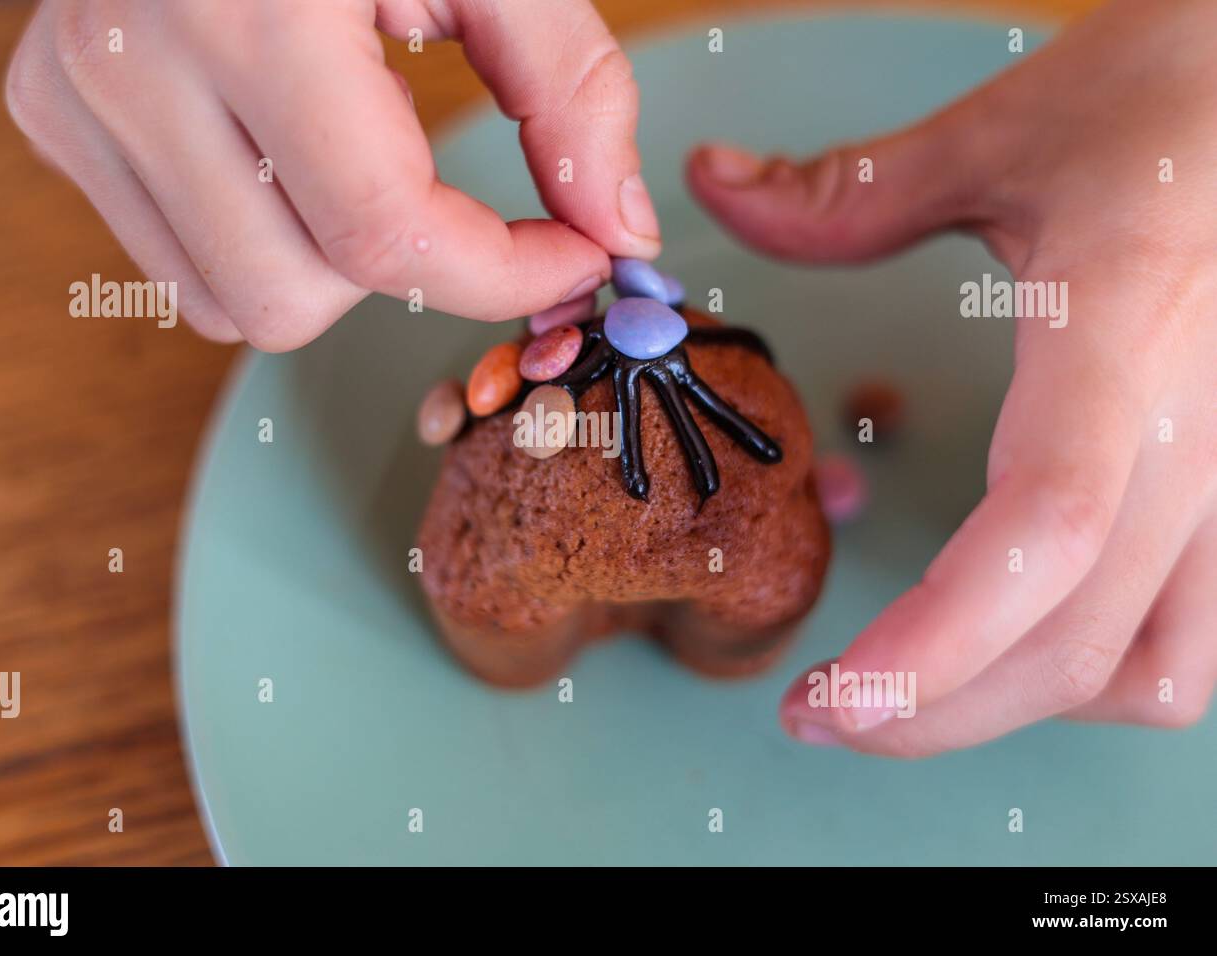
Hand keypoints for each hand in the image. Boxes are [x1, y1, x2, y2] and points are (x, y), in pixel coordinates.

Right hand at [6, 0, 658, 348]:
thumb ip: (569, 87)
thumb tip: (617, 228)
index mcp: (255, 14)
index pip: (385, 237)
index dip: (503, 275)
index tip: (572, 258)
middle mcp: (137, 64)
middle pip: (296, 299)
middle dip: (401, 271)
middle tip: (438, 191)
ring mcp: (79, 93)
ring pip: (229, 303)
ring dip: (323, 267)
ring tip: (348, 157)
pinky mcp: (49, 111)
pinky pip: (176, 266)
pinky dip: (256, 242)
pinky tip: (280, 155)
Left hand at [687, 0, 1216, 755]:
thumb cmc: (1168, 101)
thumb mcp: (999, 136)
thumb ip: (844, 191)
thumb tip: (713, 184)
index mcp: (1116, 351)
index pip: (1040, 538)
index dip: (935, 646)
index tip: (825, 699)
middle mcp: (1192, 439)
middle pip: (1074, 648)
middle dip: (932, 712)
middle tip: (816, 711)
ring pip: (1149, 672)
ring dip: (1022, 706)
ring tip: (916, 691)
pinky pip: (1193, 636)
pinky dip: (1102, 673)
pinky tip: (1024, 640)